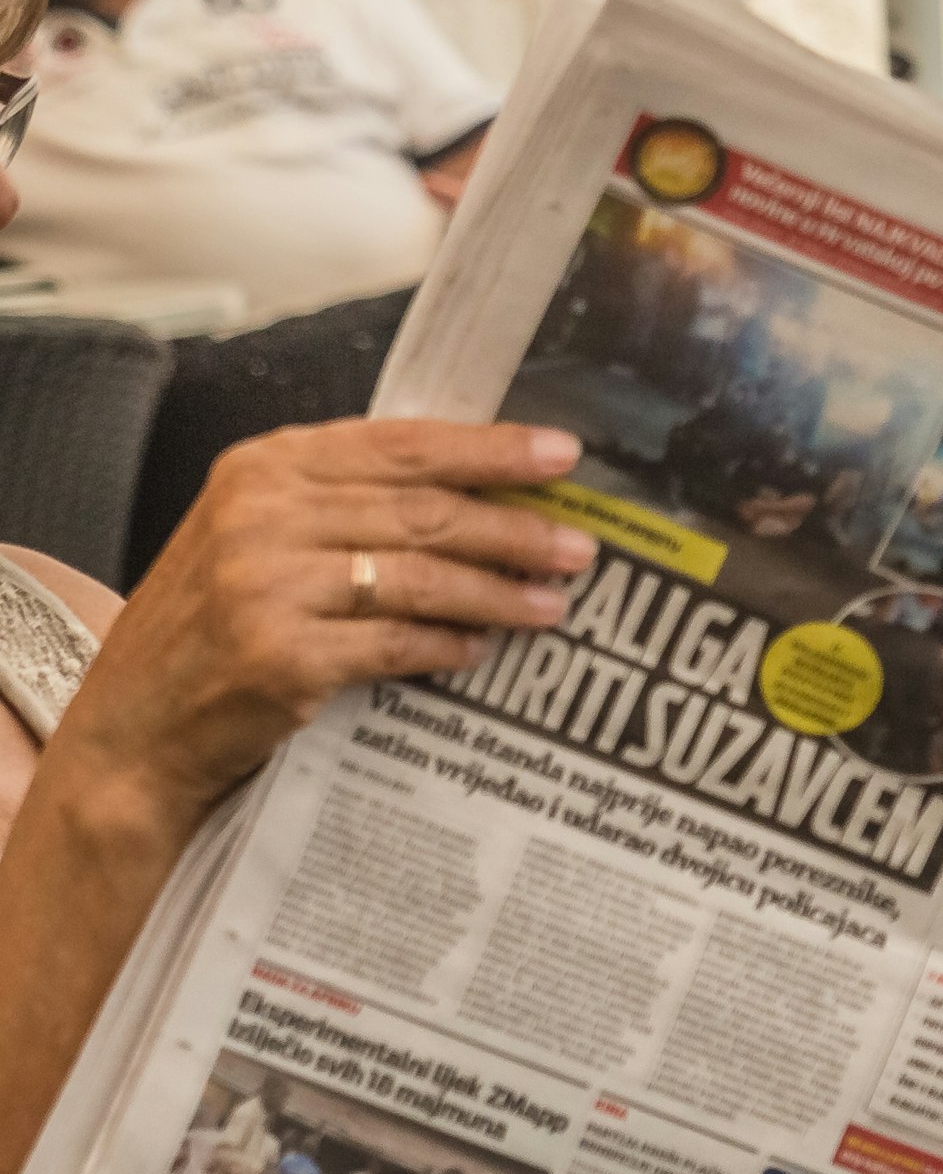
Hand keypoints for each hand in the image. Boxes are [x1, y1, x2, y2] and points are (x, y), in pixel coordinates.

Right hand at [56, 421, 591, 829]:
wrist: (130, 731)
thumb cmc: (210, 627)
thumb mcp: (260, 536)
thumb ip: (347, 502)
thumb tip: (481, 491)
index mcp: (263, 467)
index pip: (401, 442)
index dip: (490, 449)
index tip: (561, 456)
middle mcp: (259, 514)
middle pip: (423, 510)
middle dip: (514, 528)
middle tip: (580, 546)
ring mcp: (264, 584)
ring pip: (420, 576)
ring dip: (498, 592)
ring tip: (553, 604)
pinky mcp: (278, 655)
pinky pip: (395, 642)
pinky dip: (447, 645)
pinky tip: (481, 649)